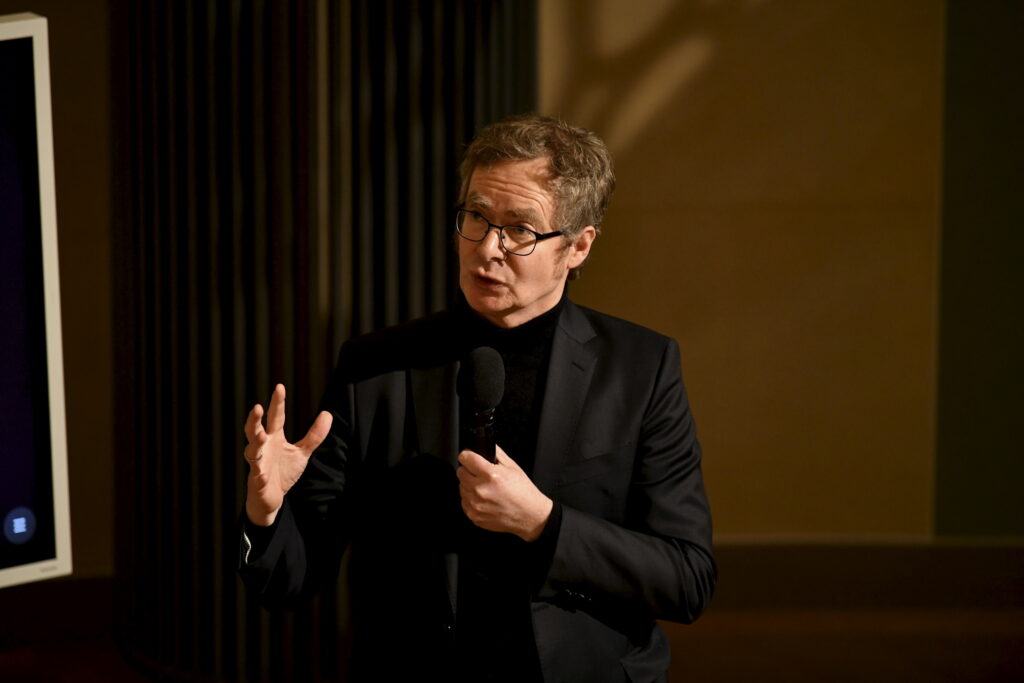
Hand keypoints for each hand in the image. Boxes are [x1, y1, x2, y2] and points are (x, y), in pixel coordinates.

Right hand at [243, 384, 332, 526]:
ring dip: (255, 443)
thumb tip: (327, 413)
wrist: (271, 498)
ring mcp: (258, 464)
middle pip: (255, 430)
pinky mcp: (257, 481)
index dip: (278, 403)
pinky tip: (261, 475)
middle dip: (254, 419)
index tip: (279, 387)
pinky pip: (257, 477)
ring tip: (260, 435)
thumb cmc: (283, 472)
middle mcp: (263, 448)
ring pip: (252, 451)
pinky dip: (258, 476)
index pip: (276, 417)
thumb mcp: (302, 452)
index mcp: (273, 438)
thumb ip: (313, 435)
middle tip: (257, 407)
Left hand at [457, 446, 552, 541]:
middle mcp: (481, 490)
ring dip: (469, 485)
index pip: (465, 458)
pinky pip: (464, 502)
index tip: (469, 457)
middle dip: (469, 470)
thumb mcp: (512, 466)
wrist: (529, 515)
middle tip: (480, 474)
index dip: (468, 455)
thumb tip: (484, 445)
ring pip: (461, 487)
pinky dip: (471, 499)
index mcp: (491, 475)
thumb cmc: (523, 492)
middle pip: (460, 472)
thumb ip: (496, 453)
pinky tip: (484, 499)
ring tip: (485, 487)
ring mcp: (476, 505)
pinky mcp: (474, 516)